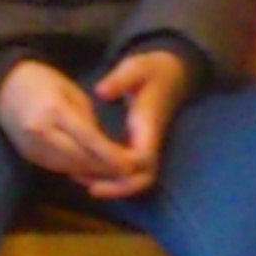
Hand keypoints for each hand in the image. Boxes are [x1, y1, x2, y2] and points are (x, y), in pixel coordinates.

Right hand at [0, 59, 140, 189]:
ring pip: (68, 168)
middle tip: (126, 174)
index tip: (129, 164)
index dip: (110, 155)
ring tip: (113, 176)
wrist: (5, 88)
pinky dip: (76, 171)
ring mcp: (32, 147)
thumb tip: (104, 148)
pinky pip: (57, 168)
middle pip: (79, 159)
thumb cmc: (44, 83)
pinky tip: (91, 172)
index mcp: (55, 111)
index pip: (88, 139)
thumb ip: (88, 121)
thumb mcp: (72, 93)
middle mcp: (41, 133)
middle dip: (104, 169)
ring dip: (92, 174)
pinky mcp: (28, 156)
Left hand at [86, 49, 191, 199]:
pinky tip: (88, 172)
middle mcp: (149, 141)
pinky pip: (129, 171)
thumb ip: (119, 79)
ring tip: (83, 181)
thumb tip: (101, 92)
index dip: (124, 167)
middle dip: (119, 188)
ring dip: (114, 186)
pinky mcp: (139, 146)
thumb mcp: (136, 67)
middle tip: (90, 187)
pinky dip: (112, 178)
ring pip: (137, 179)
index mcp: (148, 125)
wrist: (172, 72)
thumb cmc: (152, 69)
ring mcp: (146, 146)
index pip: (143, 158)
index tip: (99, 166)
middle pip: (144, 178)